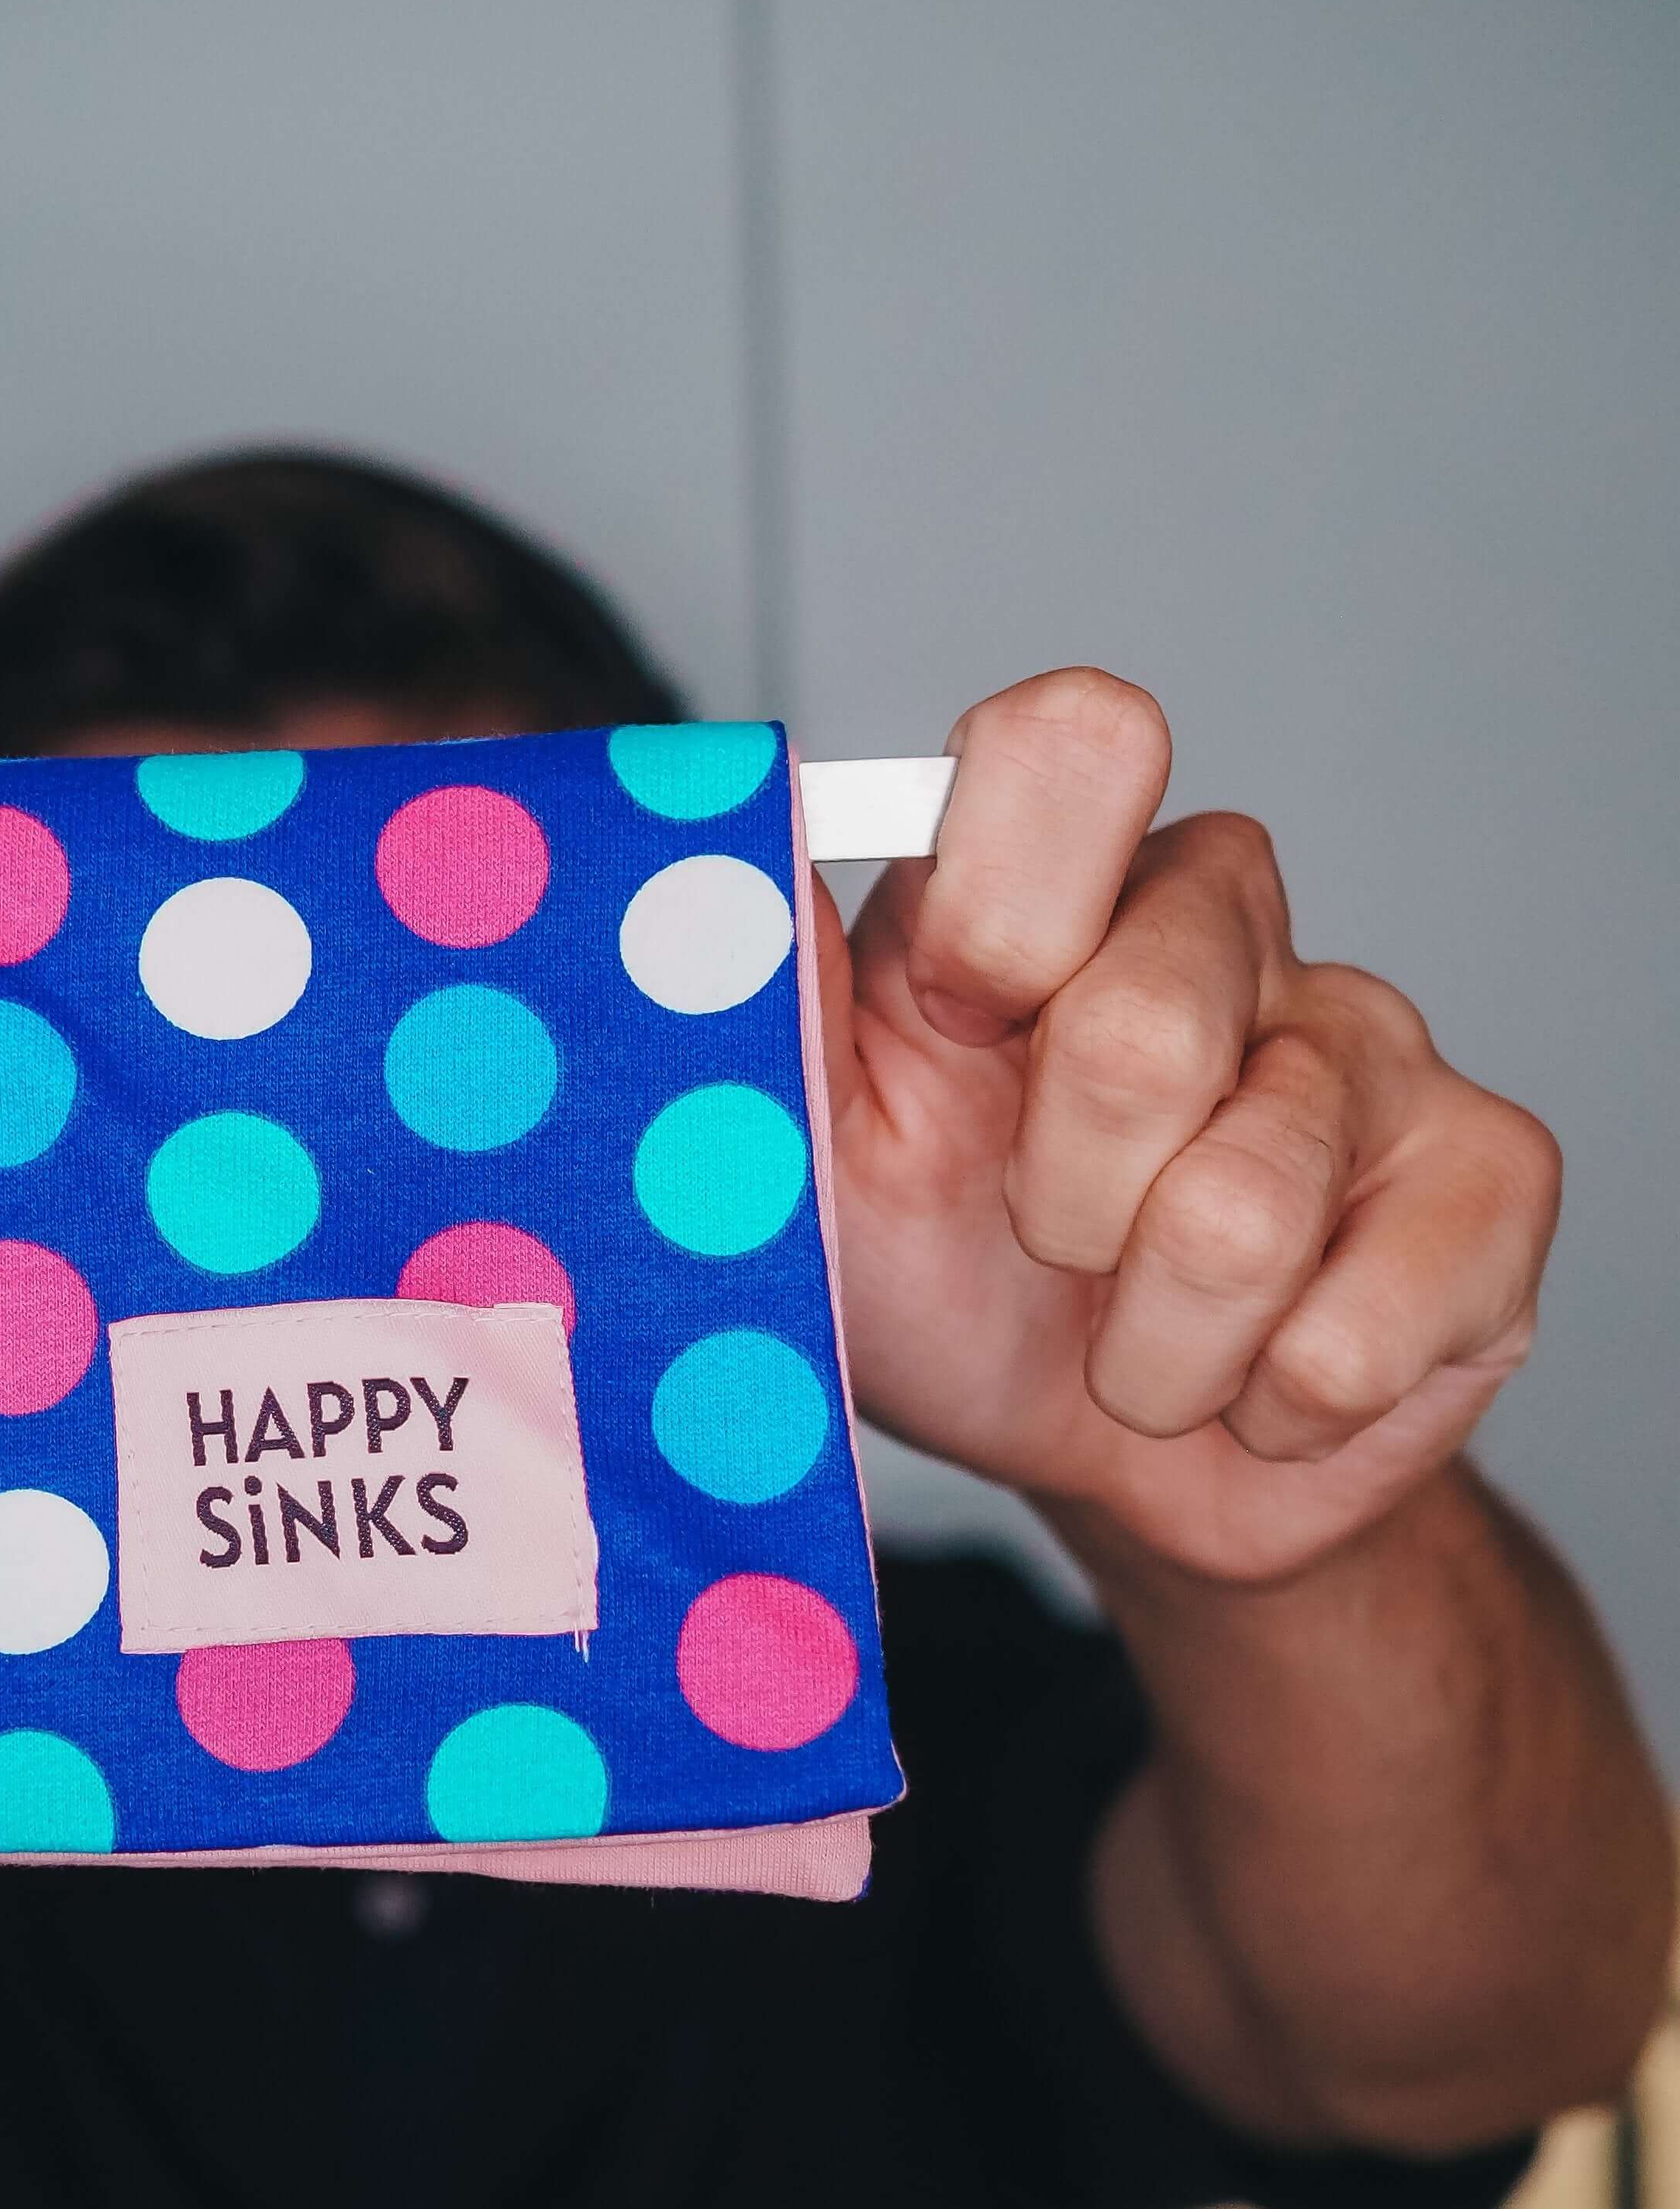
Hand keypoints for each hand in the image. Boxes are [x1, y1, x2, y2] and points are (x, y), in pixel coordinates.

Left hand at [813, 671, 1560, 1583]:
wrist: (1102, 1464)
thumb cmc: (949, 1276)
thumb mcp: (806, 1155)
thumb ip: (765, 1003)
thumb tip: (717, 847)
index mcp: (1058, 882)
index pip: (1072, 744)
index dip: (999, 909)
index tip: (953, 1022)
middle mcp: (1227, 924)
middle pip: (1140, 1023)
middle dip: (1058, 1201)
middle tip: (1047, 1243)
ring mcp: (1376, 1042)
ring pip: (1241, 1211)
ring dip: (1148, 1342)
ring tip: (1138, 1335)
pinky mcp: (1490, 1176)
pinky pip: (1347, 1335)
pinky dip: (1259, 1406)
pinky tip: (1252, 1381)